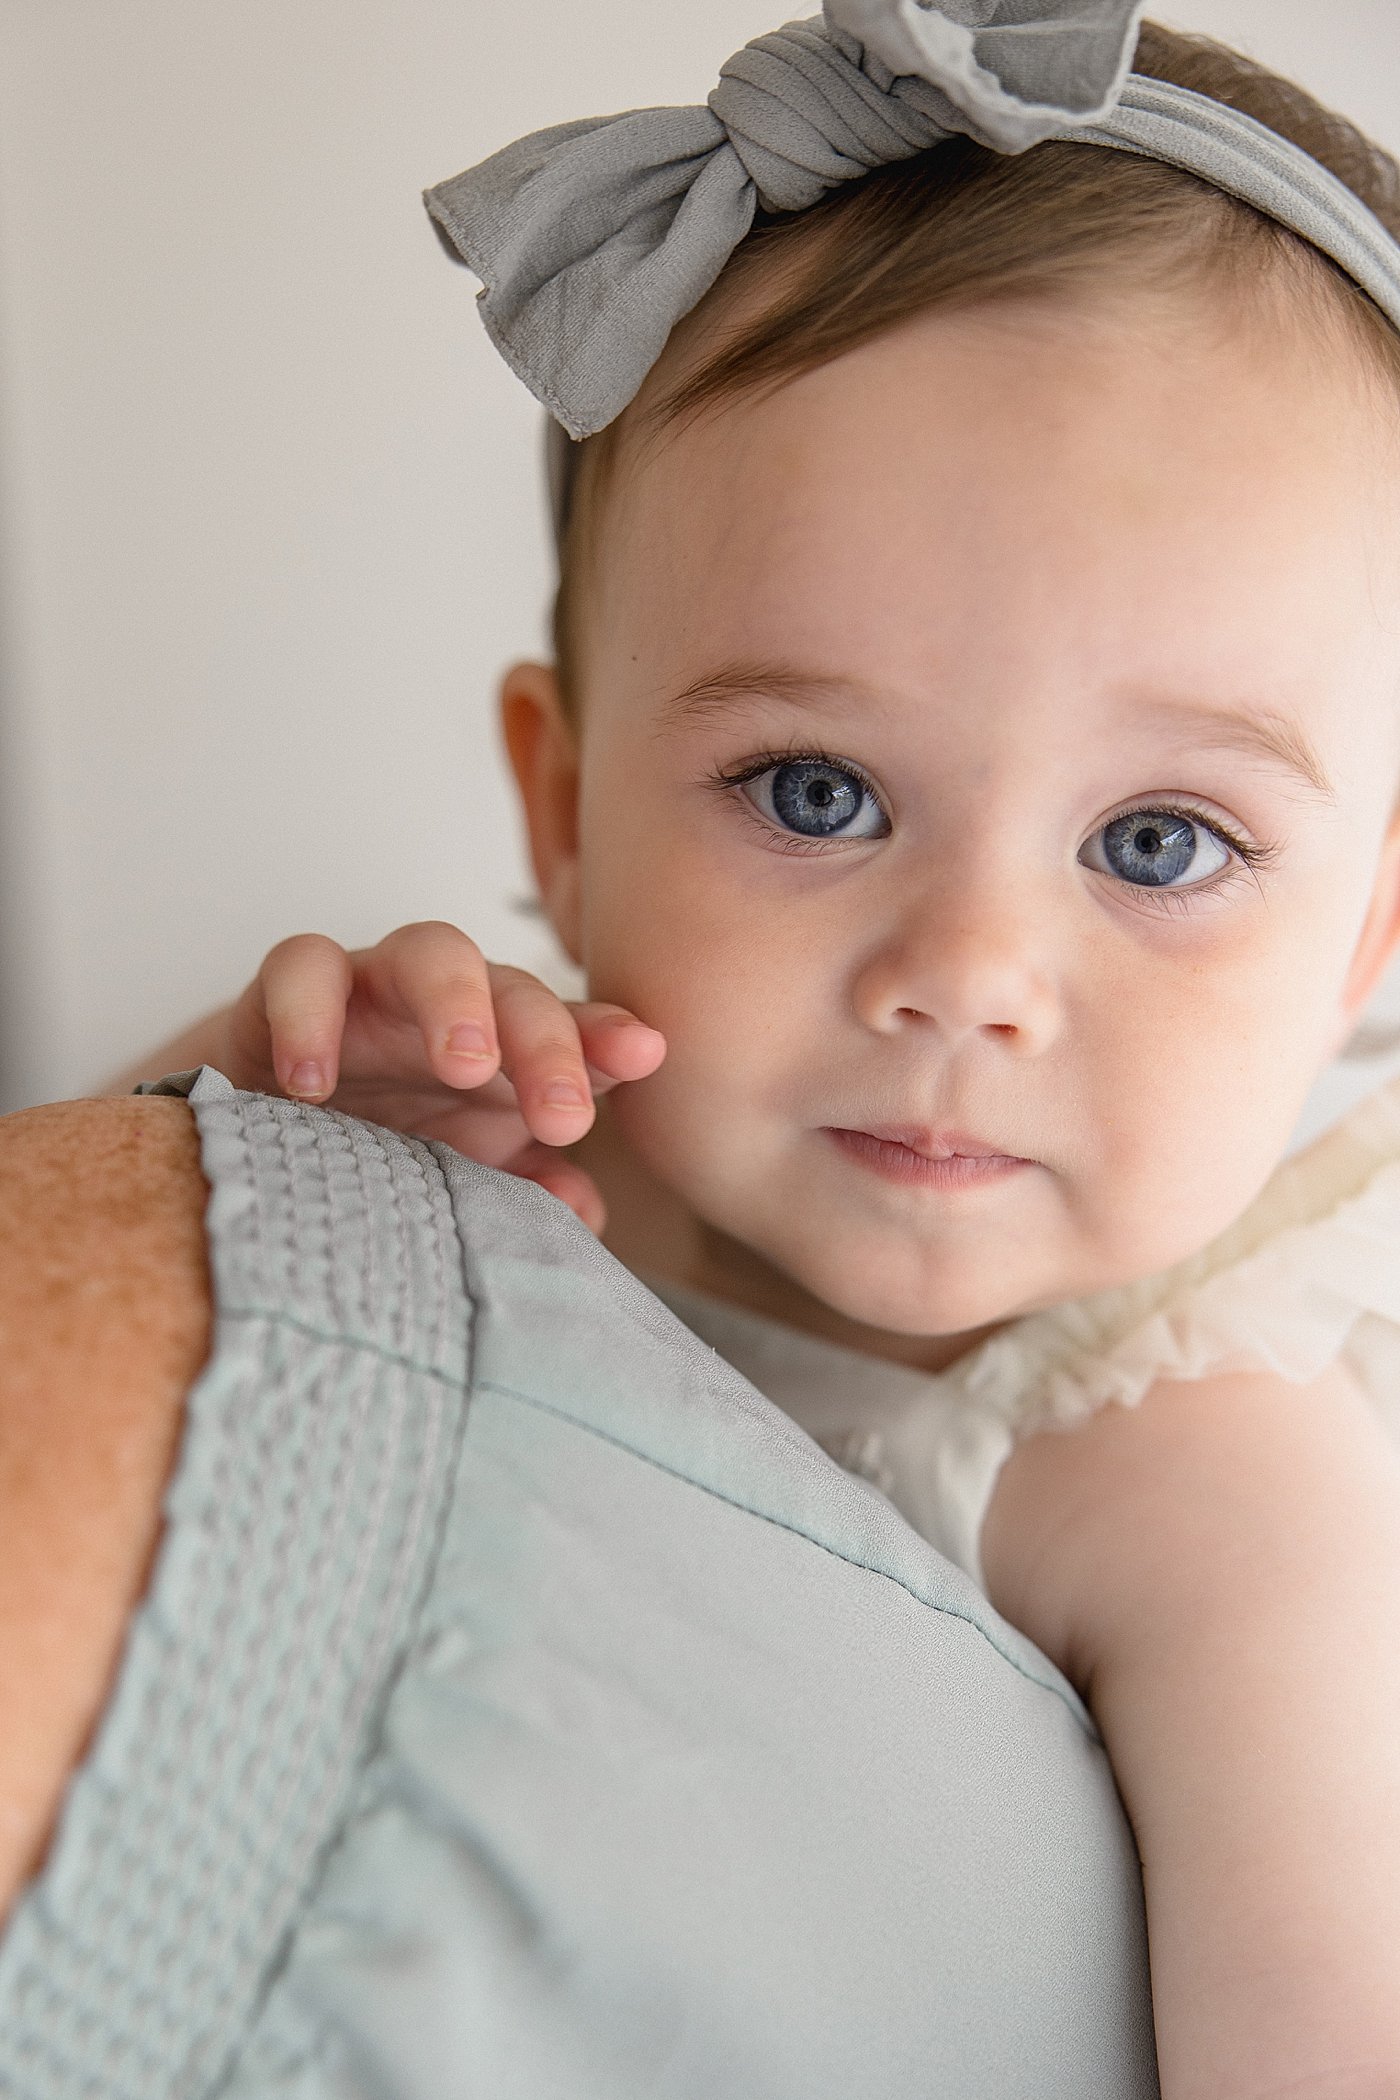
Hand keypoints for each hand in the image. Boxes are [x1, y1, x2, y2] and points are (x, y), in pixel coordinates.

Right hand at [219, 921, 664, 1233]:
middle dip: (548, 1043)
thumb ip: (527, 1191)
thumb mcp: (463, 1179)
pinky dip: (308, 1015)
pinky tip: (311, 1084)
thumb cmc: (390, 1145)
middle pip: (518, 991)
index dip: (609, 1038)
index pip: (576, 1035)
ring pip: (429, 951)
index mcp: (512, 1055)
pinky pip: (301, 968)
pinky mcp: (290, 986)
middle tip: (563, 1115)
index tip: (644, 1055)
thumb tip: (584, 1214)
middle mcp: (458, 1007)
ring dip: (456, 1003)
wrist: (274, 1130)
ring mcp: (377, 988)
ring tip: (467, 1068)